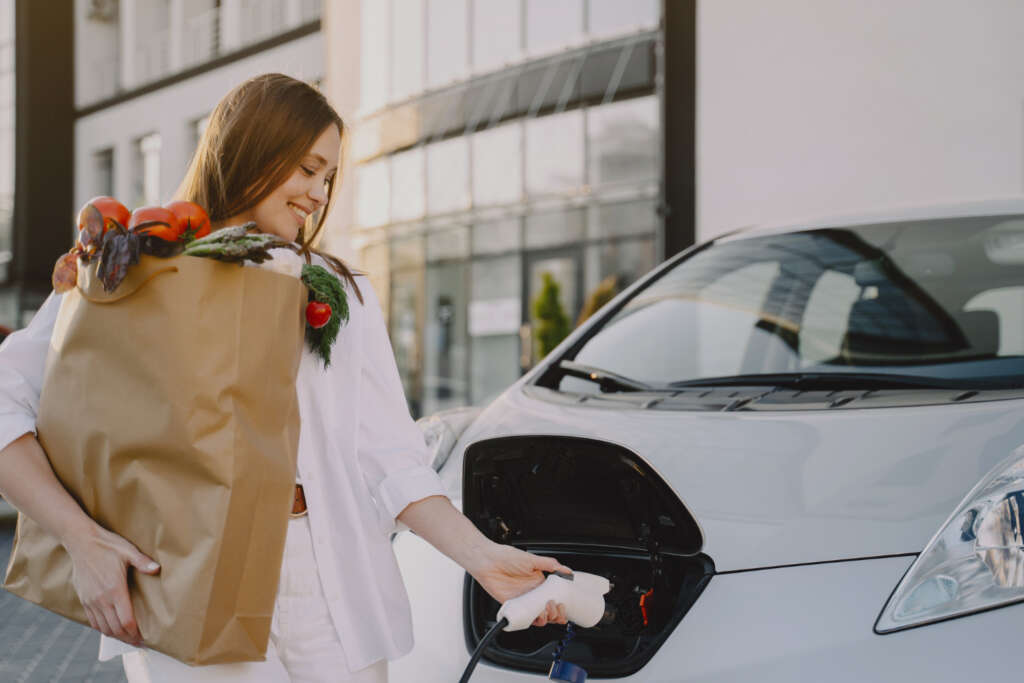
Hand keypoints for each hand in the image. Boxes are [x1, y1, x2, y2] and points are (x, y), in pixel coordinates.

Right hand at [64, 525, 159, 645]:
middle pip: (115, 628)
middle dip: (127, 639)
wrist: (81, 542)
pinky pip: (92, 621)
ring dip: (115, 636)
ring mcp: (91, 600)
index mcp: (114, 589)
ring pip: (103, 628)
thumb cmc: (107, 545)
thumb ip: (143, 562)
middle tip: (138, 644)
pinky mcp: (83, 599)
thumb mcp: (128, 551)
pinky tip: (111, 629)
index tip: (143, 639)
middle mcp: (101, 599)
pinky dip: (102, 629)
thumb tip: (157, 568)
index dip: (135, 633)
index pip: (125, 620)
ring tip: (127, 639)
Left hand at [469, 543, 572, 627]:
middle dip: (554, 613)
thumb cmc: (506, 557)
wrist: (487, 561)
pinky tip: (533, 618)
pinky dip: (529, 621)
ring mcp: (522, 600)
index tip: (562, 604)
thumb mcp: (531, 559)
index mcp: (538, 582)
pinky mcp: (512, 605)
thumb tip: (566, 570)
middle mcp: (531, 593)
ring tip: (545, 611)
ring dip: (544, 618)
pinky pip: (522, 618)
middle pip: (547, 610)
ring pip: (537, 616)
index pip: (553, 597)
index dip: (559, 604)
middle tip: (553, 606)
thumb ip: (550, 564)